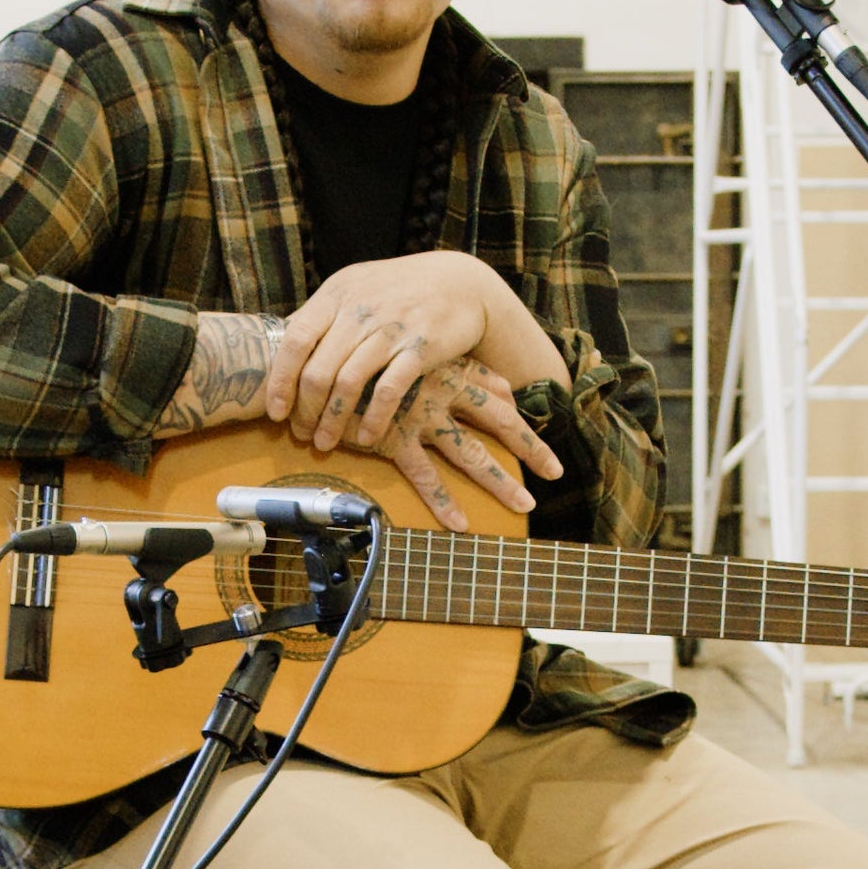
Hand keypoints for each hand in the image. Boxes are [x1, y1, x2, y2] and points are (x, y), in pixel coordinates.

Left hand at [267, 251, 562, 450]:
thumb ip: (321, 316)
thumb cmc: (398, 291)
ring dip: (333, 421)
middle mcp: (360, 310)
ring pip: (348, 383)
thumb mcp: (356, 289)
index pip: (295, 340)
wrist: (461, 283)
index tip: (276, 412)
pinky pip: (389, 391)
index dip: (280, 380)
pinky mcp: (421, 347)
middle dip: (305, 410)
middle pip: (318, 369)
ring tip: (326, 442)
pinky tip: (367, 437)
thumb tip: (278, 349)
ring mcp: (391, 328)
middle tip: (301, 434)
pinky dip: (374, 419)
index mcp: (337, 294)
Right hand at [365, 356, 559, 531]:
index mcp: (443, 366)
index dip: (516, 407)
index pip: (492, 388)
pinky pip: (425, 476)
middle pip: (498, 421)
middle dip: (530, 446)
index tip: (537, 424)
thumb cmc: (351, 349)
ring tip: (525, 505)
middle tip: (556, 470)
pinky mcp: (393, 439)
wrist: (311, 356)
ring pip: (471, 454)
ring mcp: (420, 416)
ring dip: (500, 481)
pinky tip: (461, 525)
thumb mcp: (392, 343)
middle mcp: (440, 391)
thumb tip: (441, 362)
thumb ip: (420, 354)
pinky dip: (444, 502)